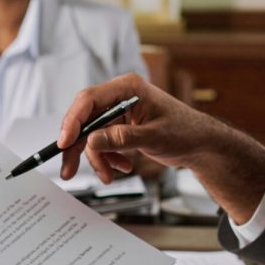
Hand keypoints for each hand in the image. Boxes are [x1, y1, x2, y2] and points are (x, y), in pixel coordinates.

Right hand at [57, 73, 264, 222]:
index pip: (89, 100)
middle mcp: (120, 97)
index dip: (72, 121)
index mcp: (128, 88)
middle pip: (85, 120)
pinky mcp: (121, 127)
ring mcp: (119, 112)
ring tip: (109, 176)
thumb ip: (123, 139)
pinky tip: (123, 167)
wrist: (201, 145)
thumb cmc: (186, 132)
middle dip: (77, 147)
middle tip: (68, 171)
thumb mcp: (155, 137)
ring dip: (98, 158)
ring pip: (92, 135)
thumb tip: (93, 141)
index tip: (63, 143)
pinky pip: (103, 143)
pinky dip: (108, 158)